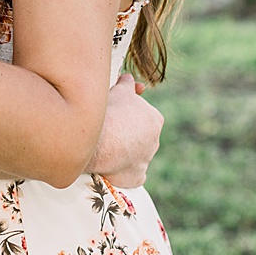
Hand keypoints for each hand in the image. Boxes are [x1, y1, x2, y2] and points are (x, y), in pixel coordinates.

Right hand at [85, 72, 162, 188]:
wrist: (100, 143)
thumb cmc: (110, 114)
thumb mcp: (120, 91)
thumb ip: (127, 85)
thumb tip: (129, 78)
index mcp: (155, 119)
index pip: (142, 114)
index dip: (127, 111)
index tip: (114, 111)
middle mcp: (155, 141)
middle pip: (140, 134)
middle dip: (126, 131)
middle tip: (106, 126)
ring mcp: (146, 160)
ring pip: (135, 153)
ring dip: (123, 150)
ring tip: (103, 144)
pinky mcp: (136, 176)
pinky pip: (132, 173)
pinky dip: (124, 170)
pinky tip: (113, 166)